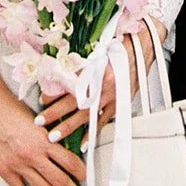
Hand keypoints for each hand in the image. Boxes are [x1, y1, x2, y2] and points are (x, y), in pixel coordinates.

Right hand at [0, 69, 85, 185]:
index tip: (84, 179)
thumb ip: (50, 137)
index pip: (70, 161)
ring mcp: (19, 165)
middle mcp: (33, 154)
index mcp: (44, 140)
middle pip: (60, 180)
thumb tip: (64, 153)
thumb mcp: (38, 120)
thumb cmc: (12, 109)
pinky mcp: (6, 172)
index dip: (80, 173)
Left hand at [38, 22, 162, 143]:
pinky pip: (104, 121)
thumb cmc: (122, 41)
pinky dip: (93, 133)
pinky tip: (83, 144)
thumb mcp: (99, 45)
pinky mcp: (120, 102)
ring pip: (86, 115)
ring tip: (54, 136)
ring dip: (68, 126)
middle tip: (40, 122)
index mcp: (97, 67)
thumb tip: (60, 67)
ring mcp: (112, 95)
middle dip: (55, 113)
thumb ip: (82, 58)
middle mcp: (103, 83)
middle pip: (74, 101)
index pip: (70, 83)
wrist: (145, 44)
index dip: (55, 92)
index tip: (42, 99)